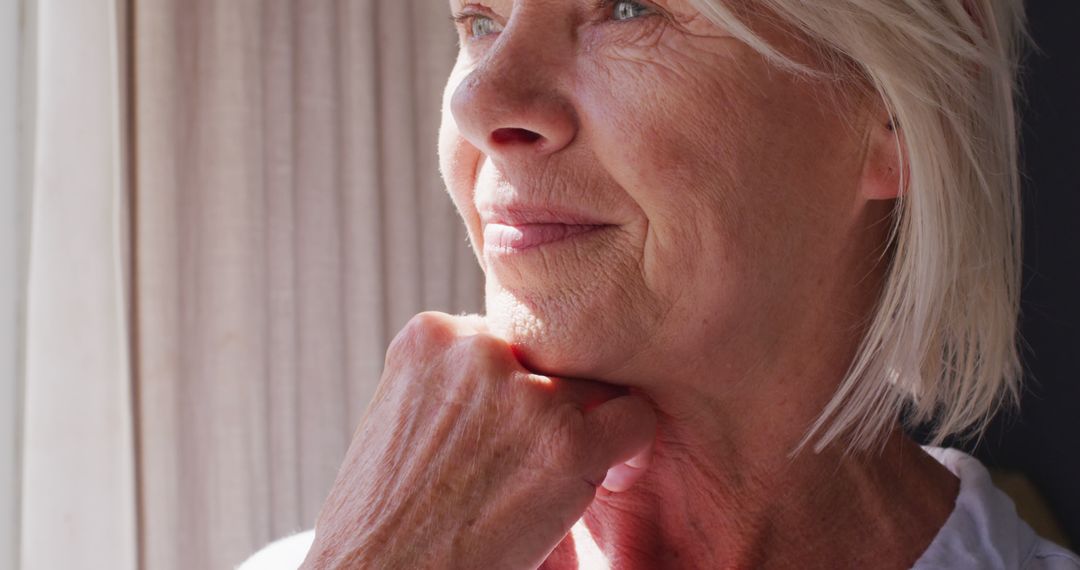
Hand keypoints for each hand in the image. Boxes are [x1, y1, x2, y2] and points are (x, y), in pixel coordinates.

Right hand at [301, 312, 656, 568]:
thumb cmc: (385, 517)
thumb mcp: (403, 419)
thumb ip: (455, 383)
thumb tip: (521, 372)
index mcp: (431, 338)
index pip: (507, 339)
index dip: (515, 387)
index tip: (507, 433)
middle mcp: (477, 349)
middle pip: (551, 356)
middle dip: (548, 404)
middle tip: (531, 459)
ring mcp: (523, 391)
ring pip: (591, 386)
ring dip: (583, 427)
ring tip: (557, 476)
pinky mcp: (566, 440)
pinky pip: (633, 419)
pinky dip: (630, 450)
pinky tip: (606, 479)